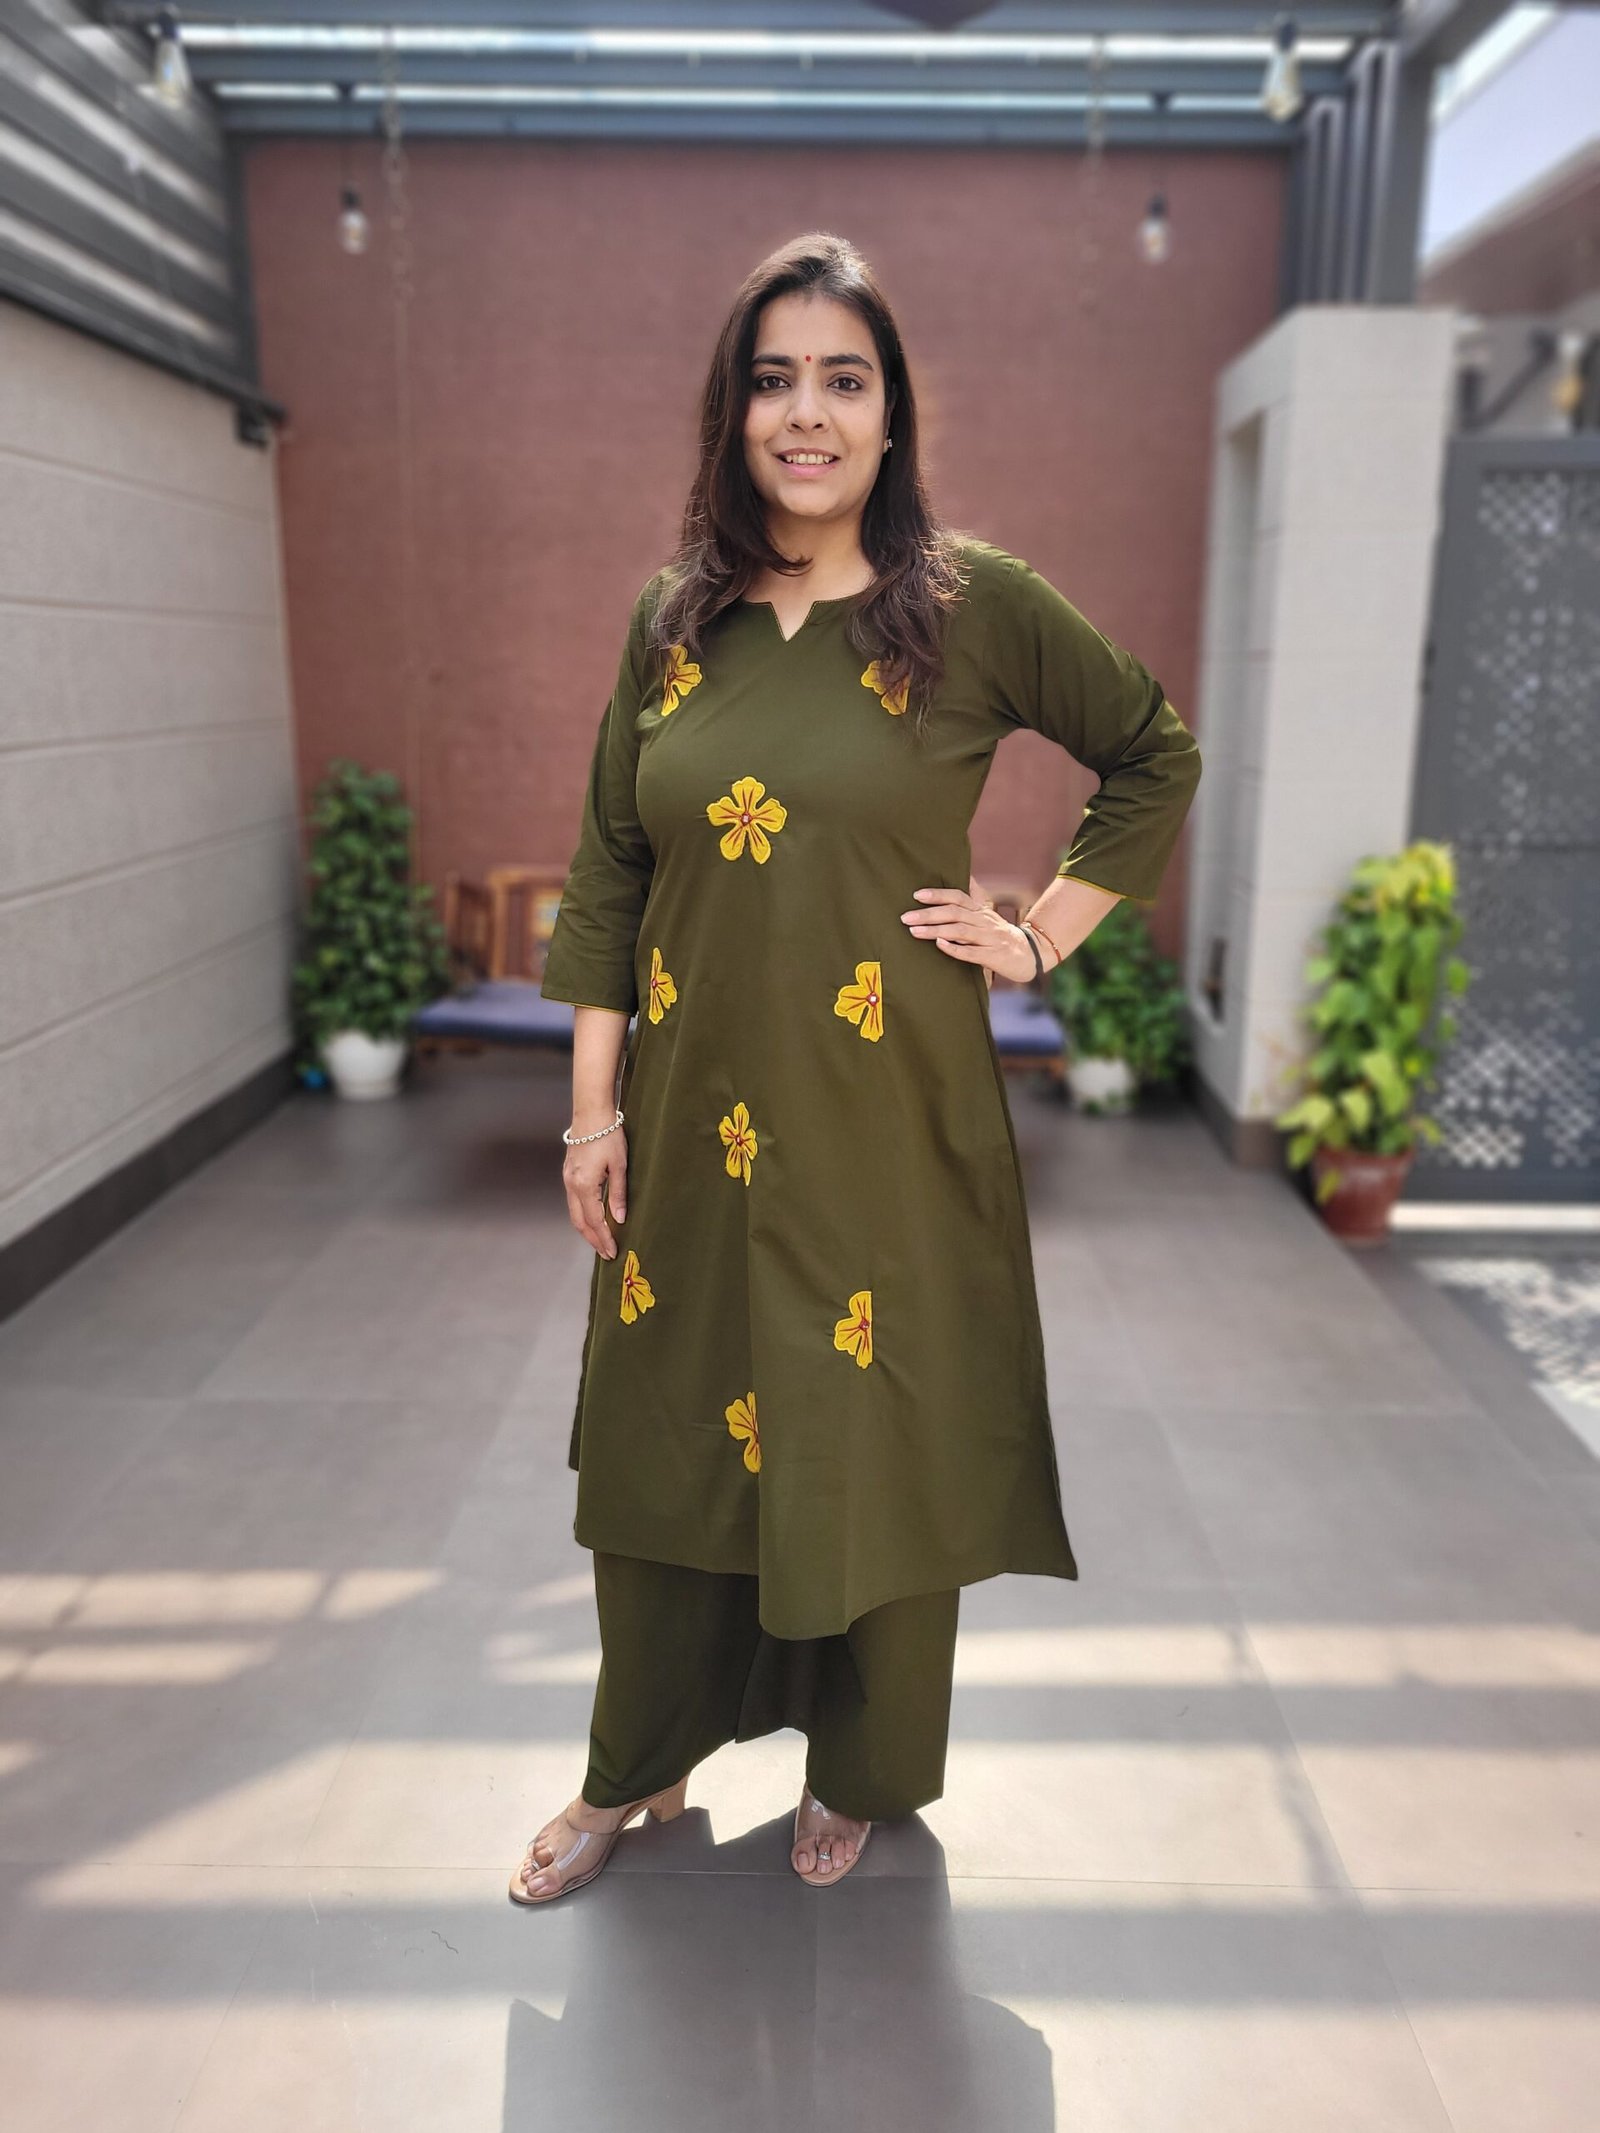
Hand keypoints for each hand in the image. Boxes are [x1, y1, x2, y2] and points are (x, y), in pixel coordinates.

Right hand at [563, 1116, 626, 1258]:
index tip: (612, 1252)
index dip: (604, 1238)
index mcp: (584, 1185)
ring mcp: (567, 1179)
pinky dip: (582, 1215)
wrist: (591, 1113)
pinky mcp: (568, 1173)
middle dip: (593, 1239)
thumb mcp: (619, 1165)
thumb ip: (618, 1194)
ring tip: (601, 1241)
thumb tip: (619, 1219)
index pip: (594, 1220)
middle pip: (580, 1221)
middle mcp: (572, 1184)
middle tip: (606, 1253)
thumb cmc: (609, 1135)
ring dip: (587, 1229)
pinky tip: (593, 1219)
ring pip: (574, 1213)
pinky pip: (573, 1202)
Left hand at [900, 887, 1047, 982]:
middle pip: (955, 913)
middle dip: (928, 914)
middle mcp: (984, 922)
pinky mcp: (993, 957)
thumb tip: (961, 879)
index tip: (917, 895)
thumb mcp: (987, 916)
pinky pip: (972, 953)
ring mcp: (989, 939)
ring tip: (914, 931)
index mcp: (980, 911)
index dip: (938, 894)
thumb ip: (972, 901)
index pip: (958, 897)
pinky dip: (955, 949)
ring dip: (935, 930)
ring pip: (960, 931)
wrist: (1030, 955)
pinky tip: (939, 945)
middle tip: (905, 917)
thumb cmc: (1000, 936)